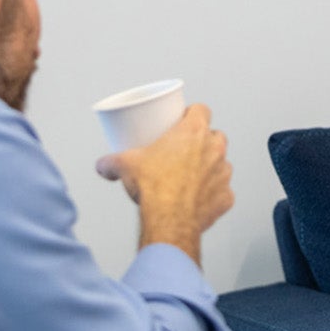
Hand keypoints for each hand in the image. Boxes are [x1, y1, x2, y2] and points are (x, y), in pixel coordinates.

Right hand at [96, 103, 233, 263]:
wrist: (168, 220)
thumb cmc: (152, 187)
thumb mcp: (124, 165)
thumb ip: (111, 162)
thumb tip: (103, 165)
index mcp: (193, 132)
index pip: (202, 110)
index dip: (193, 113)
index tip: (184, 119)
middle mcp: (214, 149)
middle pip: (215, 136)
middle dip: (203, 141)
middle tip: (184, 150)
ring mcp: (223, 173)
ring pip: (221, 164)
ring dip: (210, 168)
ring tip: (190, 177)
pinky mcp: (227, 197)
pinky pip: (223, 192)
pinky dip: (213, 195)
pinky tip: (199, 200)